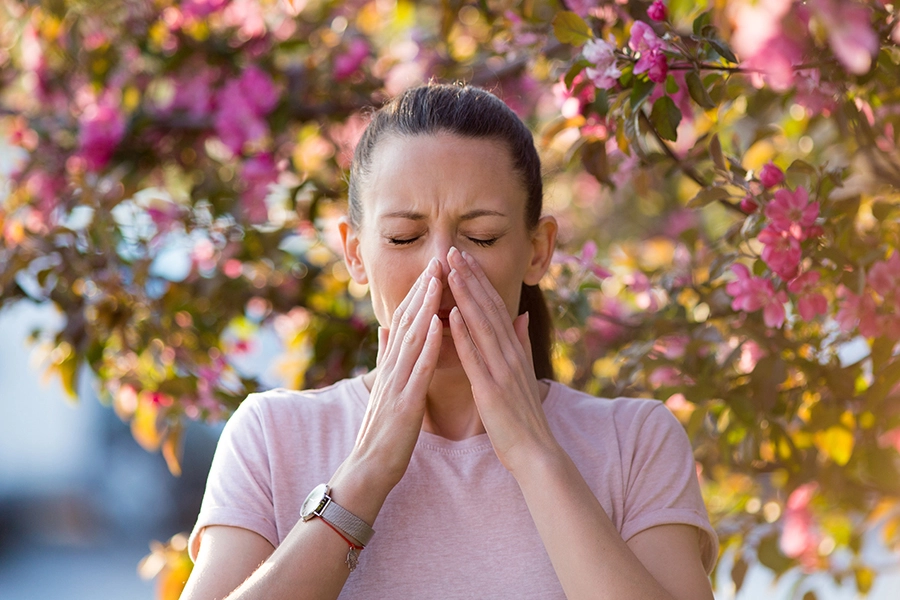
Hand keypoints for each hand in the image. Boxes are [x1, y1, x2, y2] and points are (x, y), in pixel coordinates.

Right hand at [344, 258, 444, 490]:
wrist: (368, 469)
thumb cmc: (382, 432)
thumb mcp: (384, 388)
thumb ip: (385, 357)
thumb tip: (385, 328)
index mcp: (391, 366)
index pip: (405, 322)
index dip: (418, 294)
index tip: (432, 268)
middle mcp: (392, 369)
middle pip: (407, 322)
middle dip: (422, 290)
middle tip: (437, 260)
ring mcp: (396, 384)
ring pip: (411, 338)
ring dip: (425, 306)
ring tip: (438, 279)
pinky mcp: (405, 403)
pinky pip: (418, 368)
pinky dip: (428, 343)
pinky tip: (438, 322)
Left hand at [446, 247, 559, 472]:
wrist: (535, 452)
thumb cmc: (523, 416)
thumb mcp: (524, 373)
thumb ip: (521, 342)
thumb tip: (520, 315)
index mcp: (514, 350)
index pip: (494, 307)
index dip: (479, 280)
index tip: (464, 257)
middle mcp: (510, 354)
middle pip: (488, 308)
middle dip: (470, 277)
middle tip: (453, 250)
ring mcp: (502, 370)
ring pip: (481, 325)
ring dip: (465, 296)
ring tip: (451, 270)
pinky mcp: (491, 389)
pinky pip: (475, 357)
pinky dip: (463, 334)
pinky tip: (451, 314)